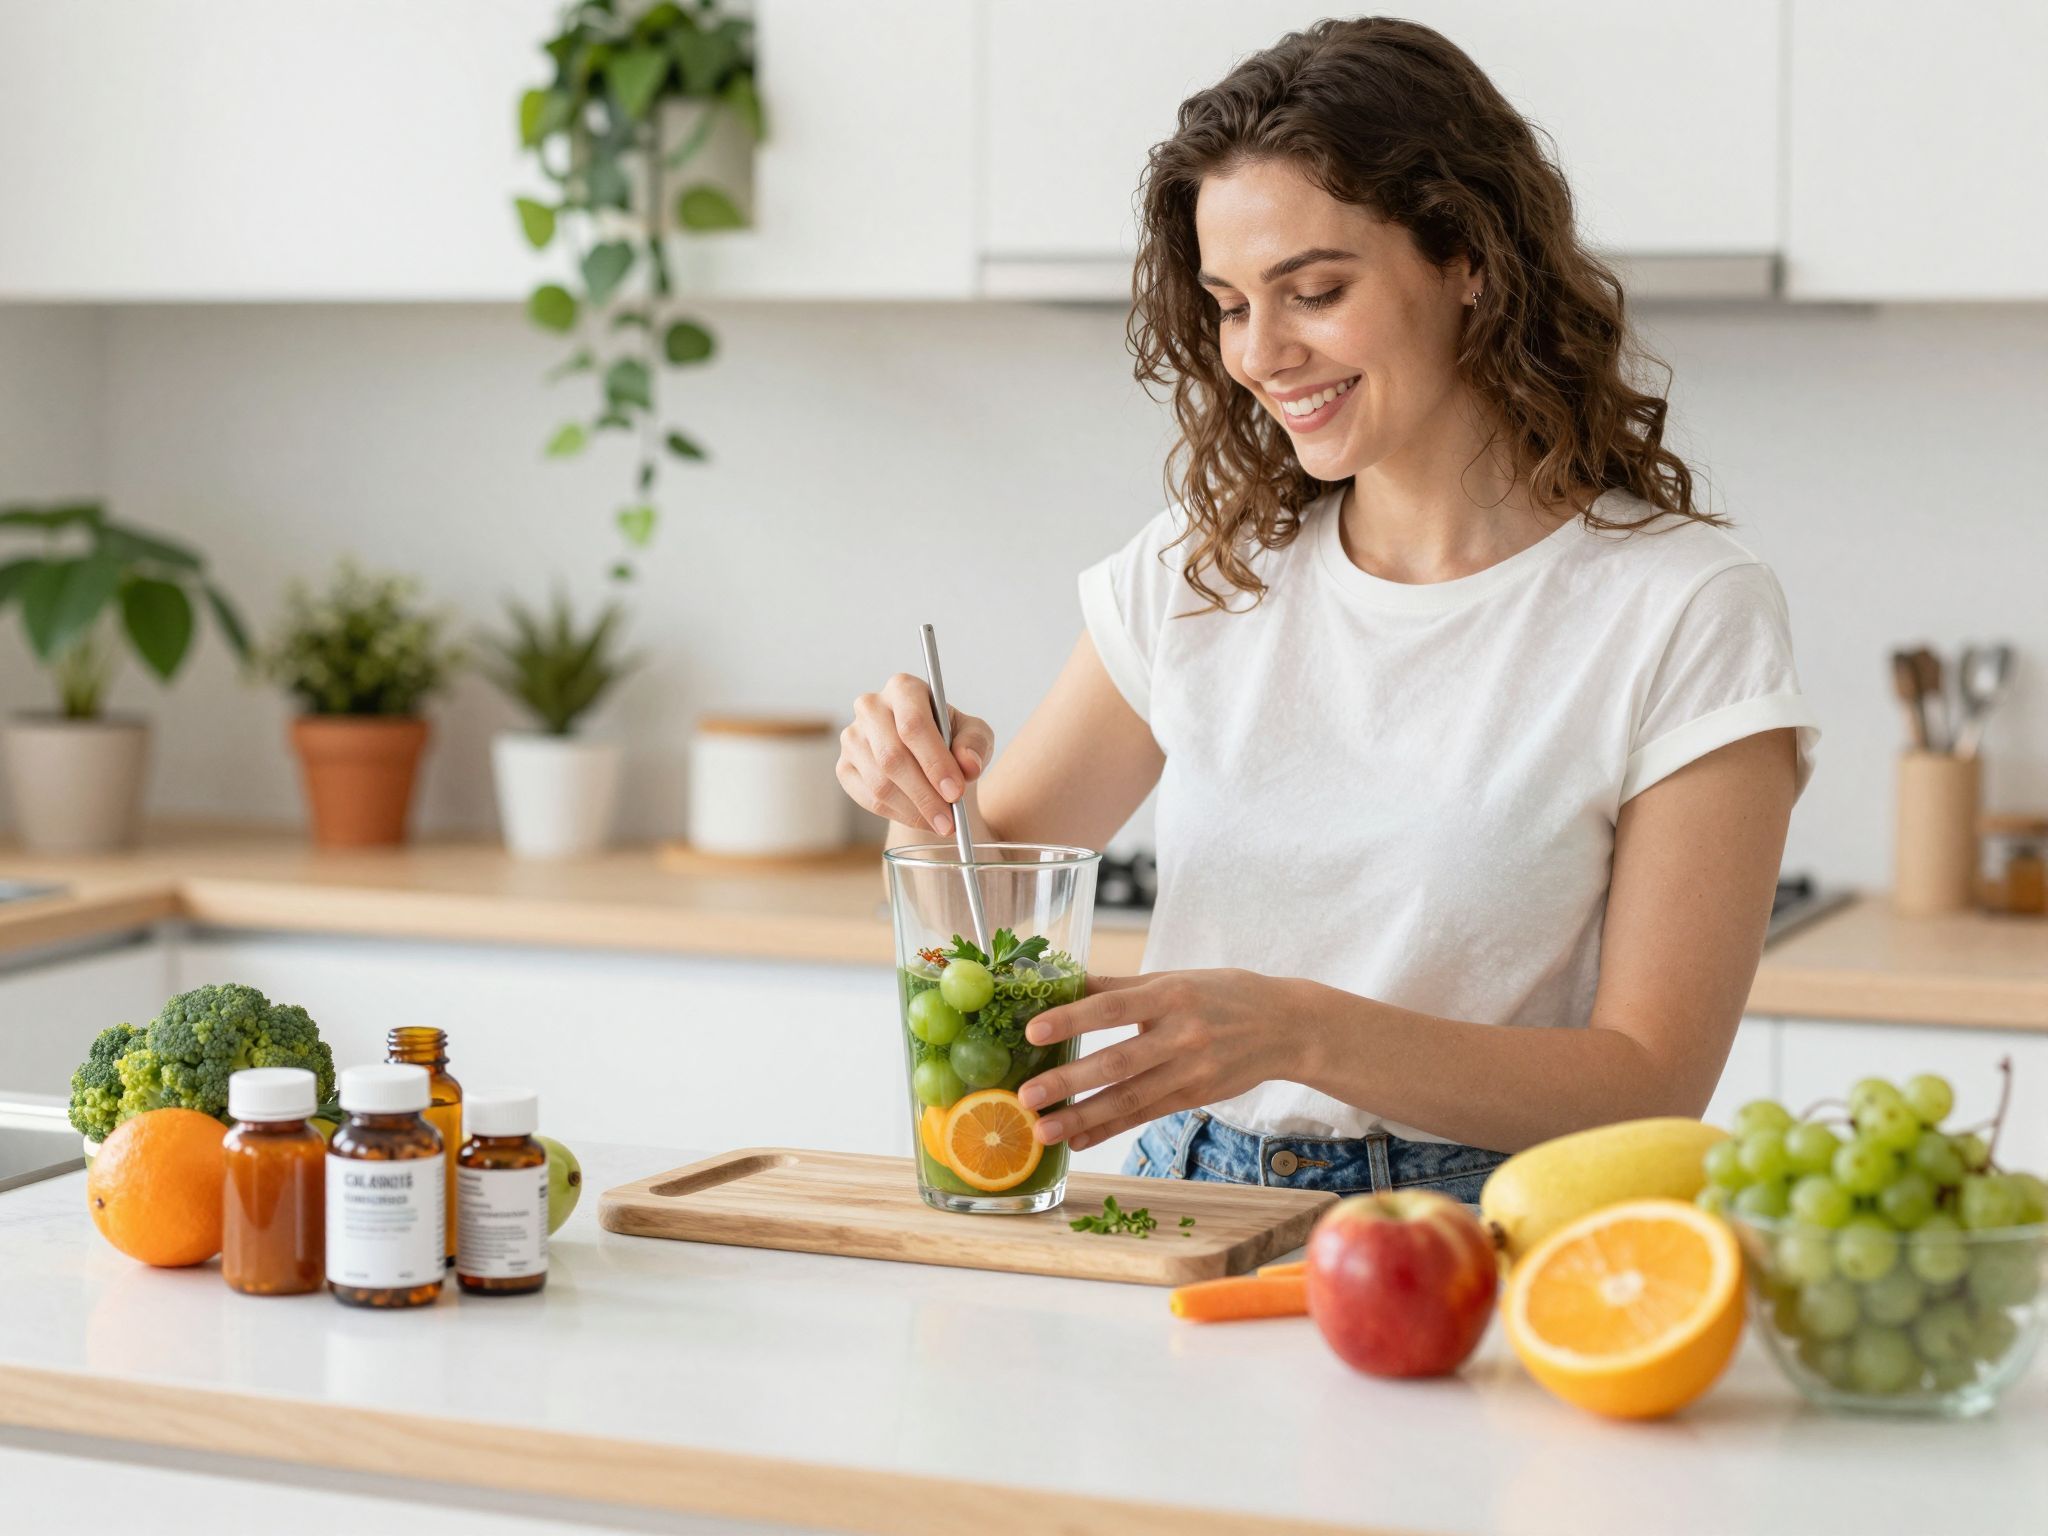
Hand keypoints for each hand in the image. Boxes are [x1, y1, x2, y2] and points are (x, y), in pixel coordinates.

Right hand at [837, 674, 994, 836]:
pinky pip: (869, 799)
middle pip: (892, 756)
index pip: (913, 724)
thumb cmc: (952, 740)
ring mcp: (852, 738)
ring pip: (880, 782)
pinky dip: (899, 815)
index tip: (956, 792)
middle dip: (925, 794)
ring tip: (942, 823)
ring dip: (914, 810)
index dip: (935, 761)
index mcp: (904, 688)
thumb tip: (968, 764)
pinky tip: (921, 819)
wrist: (928, 759)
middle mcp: (871, 707)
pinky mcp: (844, 767)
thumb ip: (975, 745)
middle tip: (950, 820)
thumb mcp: (975, 735)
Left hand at [1016, 969, 1310, 1151]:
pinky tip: (1077, 1140)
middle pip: (1118, 1061)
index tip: (1033, 1031)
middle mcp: (1181, 1035)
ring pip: (1129, 1098)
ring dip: (1083, 1117)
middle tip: (1026, 1095)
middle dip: (1070, 1081)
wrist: (1285, 1026)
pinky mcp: (1195, 1097)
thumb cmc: (1222, 995)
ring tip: (1043, 1129)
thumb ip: (1121, 986)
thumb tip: (1066, 982)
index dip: (1073, 1019)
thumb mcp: (1176, 979)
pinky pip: (1145, 1115)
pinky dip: (1109, 1129)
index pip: (1113, 1006)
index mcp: (1171, 995)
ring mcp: (1190, 1071)